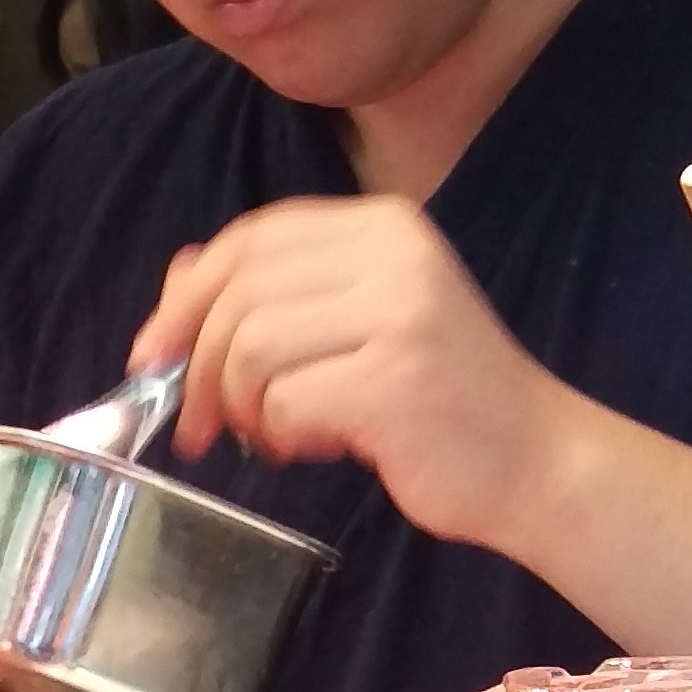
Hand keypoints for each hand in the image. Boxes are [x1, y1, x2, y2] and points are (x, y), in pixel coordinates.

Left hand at [130, 202, 691, 662]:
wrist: (538, 463)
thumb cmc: (440, 402)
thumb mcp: (358, 325)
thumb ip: (278, 293)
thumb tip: (179, 277)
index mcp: (384, 228)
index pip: (252, 238)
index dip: (188, 295)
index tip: (153, 352)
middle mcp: (393, 255)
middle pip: (239, 291)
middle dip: (197, 364)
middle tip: (199, 423)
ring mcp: (398, 313)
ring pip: (250, 347)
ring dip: (242, 406)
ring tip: (277, 437)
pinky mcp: (394, 379)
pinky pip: (284, 401)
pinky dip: (282, 435)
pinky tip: (317, 448)